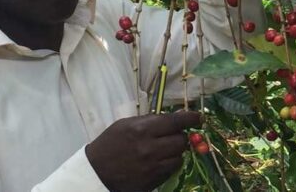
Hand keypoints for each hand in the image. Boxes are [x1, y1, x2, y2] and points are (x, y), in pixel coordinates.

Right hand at [85, 111, 200, 191]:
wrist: (96, 172)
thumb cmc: (110, 144)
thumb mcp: (126, 124)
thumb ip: (152, 119)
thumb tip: (177, 115)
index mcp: (142, 130)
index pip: (176, 122)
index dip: (191, 118)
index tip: (199, 118)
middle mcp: (150, 148)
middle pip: (181, 140)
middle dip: (180, 136)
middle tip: (173, 135)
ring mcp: (152, 166)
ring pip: (180, 156)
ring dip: (176, 151)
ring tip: (164, 149)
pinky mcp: (153, 180)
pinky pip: (173, 169)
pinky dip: (171, 163)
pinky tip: (160, 160)